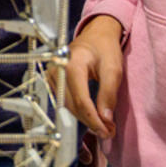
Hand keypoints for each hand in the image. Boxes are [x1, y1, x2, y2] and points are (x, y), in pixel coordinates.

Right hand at [65, 15, 124, 141]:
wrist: (95, 34)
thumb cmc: (104, 48)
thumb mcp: (113, 69)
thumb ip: (109, 94)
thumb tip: (105, 119)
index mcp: (71, 65)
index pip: (81, 101)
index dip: (94, 120)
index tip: (107, 131)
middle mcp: (57, 71)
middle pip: (73, 107)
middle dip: (91, 122)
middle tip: (109, 131)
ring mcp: (52, 77)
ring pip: (68, 107)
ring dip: (85, 119)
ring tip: (103, 126)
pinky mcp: (53, 82)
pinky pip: (65, 102)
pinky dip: (79, 112)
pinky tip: (92, 117)